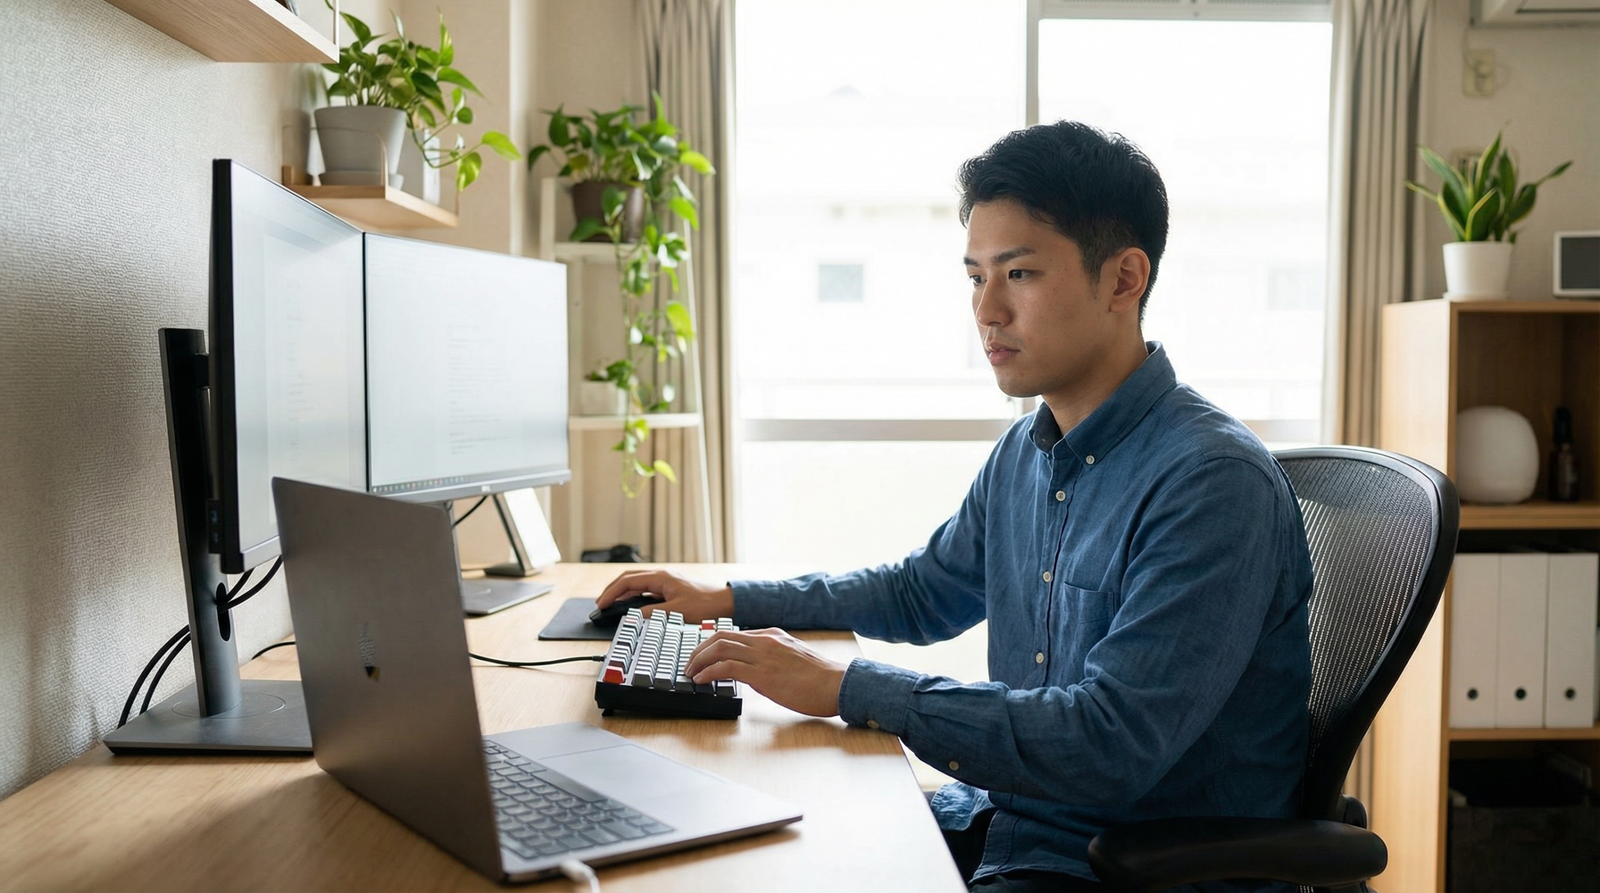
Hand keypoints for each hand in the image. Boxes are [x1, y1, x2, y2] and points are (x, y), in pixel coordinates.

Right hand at [595, 568, 733, 622]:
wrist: (725, 603)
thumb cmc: (705, 605)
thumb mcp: (677, 612)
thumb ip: (653, 613)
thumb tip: (634, 616)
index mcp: (661, 577)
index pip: (628, 582)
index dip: (612, 593)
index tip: (601, 604)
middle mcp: (661, 576)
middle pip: (628, 579)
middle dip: (612, 590)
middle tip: (600, 604)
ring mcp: (665, 581)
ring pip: (636, 583)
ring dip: (621, 593)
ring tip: (610, 604)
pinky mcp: (669, 588)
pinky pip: (645, 589)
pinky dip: (632, 596)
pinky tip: (628, 605)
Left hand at [685, 628, 846, 717]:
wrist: (837, 684)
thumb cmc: (820, 679)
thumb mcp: (792, 660)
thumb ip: (773, 660)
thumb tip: (755, 672)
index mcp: (772, 636)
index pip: (733, 633)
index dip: (712, 644)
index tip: (701, 656)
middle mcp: (765, 640)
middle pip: (720, 636)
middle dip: (698, 650)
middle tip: (688, 664)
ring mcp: (763, 655)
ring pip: (719, 648)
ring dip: (698, 660)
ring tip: (689, 673)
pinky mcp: (762, 673)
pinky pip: (726, 667)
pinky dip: (708, 672)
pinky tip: (700, 681)